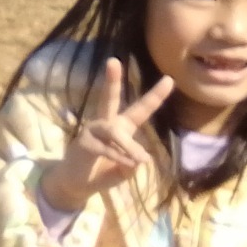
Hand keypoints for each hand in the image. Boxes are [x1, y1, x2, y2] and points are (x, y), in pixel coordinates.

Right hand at [38, 58, 173, 212]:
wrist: (76, 186)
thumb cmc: (102, 173)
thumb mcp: (124, 171)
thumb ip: (132, 164)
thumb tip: (138, 159)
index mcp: (121, 127)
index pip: (140, 109)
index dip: (155, 95)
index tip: (170, 79)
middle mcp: (106, 124)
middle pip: (109, 98)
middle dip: (112, 81)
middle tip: (113, 61)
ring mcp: (92, 132)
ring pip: (114, 131)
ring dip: (128, 145)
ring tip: (141, 159)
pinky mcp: (83, 144)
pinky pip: (105, 148)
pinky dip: (118, 156)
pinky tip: (128, 164)